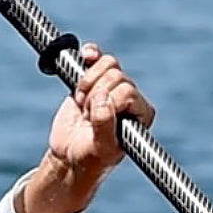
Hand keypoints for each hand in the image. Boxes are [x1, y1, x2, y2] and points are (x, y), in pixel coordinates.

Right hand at [19, 43, 155, 212]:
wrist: (70, 156)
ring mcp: (113, 86)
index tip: (96, 121)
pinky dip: (89, 55)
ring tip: (84, 106)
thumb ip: (105, 124)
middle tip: (89, 116)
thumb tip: (102, 97)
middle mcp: (132, 98)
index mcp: (142, 113)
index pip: (127, 92)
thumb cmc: (90, 158)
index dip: (107, 102)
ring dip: (87, 84)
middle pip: (115, 76)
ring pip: (106, 64)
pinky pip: (97, 54)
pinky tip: (85, 57)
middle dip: (95, 96)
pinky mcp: (95, 77)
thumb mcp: (100, 147)